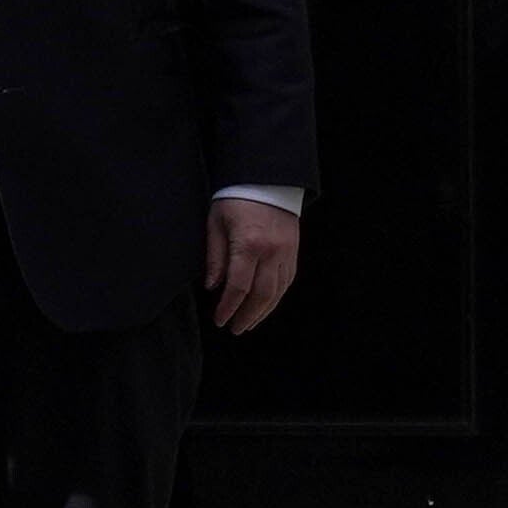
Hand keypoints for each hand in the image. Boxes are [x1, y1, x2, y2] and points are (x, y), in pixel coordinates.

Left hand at [204, 199, 298, 337]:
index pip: (238, 287)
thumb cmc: (236, 197)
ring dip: (262, 312)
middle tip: (234, 329)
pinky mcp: (294, 251)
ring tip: (248, 323)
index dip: (228, 308)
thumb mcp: (216, 223)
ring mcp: (286, 252)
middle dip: (246, 316)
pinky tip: (265, 305)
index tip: (219, 320)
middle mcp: (271, 252)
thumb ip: (215, 257)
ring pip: (277, 292)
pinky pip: (287, 281)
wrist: (267, 177)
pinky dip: (276, 298)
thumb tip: (212, 287)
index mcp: (249, 244)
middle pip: (260, 295)